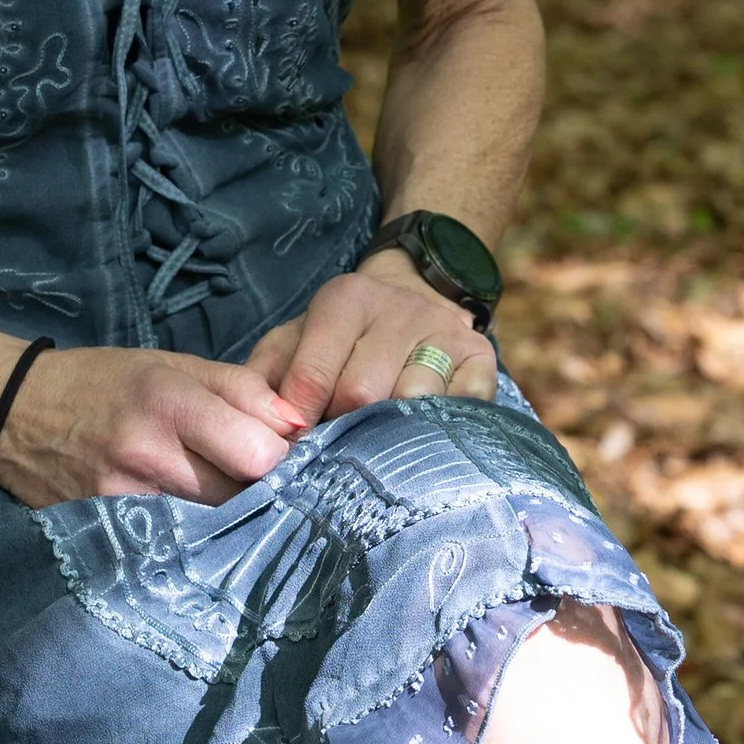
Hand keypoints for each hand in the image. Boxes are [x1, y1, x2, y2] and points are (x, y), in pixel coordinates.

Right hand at [0, 343, 308, 508]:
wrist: (14, 416)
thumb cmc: (104, 383)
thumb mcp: (172, 365)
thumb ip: (240, 389)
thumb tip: (300, 424)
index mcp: (169, 400)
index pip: (260, 453)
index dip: (283, 457)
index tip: (283, 455)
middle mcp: (148, 454)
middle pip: (242, 496)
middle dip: (263, 491)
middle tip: (261, 483)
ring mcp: (125, 501)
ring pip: (213, 527)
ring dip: (231, 518)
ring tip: (230, 502)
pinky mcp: (108, 533)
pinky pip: (174, 546)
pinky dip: (193, 538)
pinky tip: (195, 526)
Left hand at [252, 254, 497, 429]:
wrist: (410, 304)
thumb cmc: (338, 340)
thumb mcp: (291, 344)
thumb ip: (263, 379)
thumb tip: (269, 428)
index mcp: (345, 298)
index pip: (313, 376)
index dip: (300, 421)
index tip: (295, 446)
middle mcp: (398, 307)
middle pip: (362, 393)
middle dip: (343, 427)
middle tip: (338, 442)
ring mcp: (444, 331)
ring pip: (411, 402)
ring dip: (390, 433)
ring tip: (378, 438)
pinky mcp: (480, 357)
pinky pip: (459, 406)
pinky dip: (437, 429)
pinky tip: (421, 431)